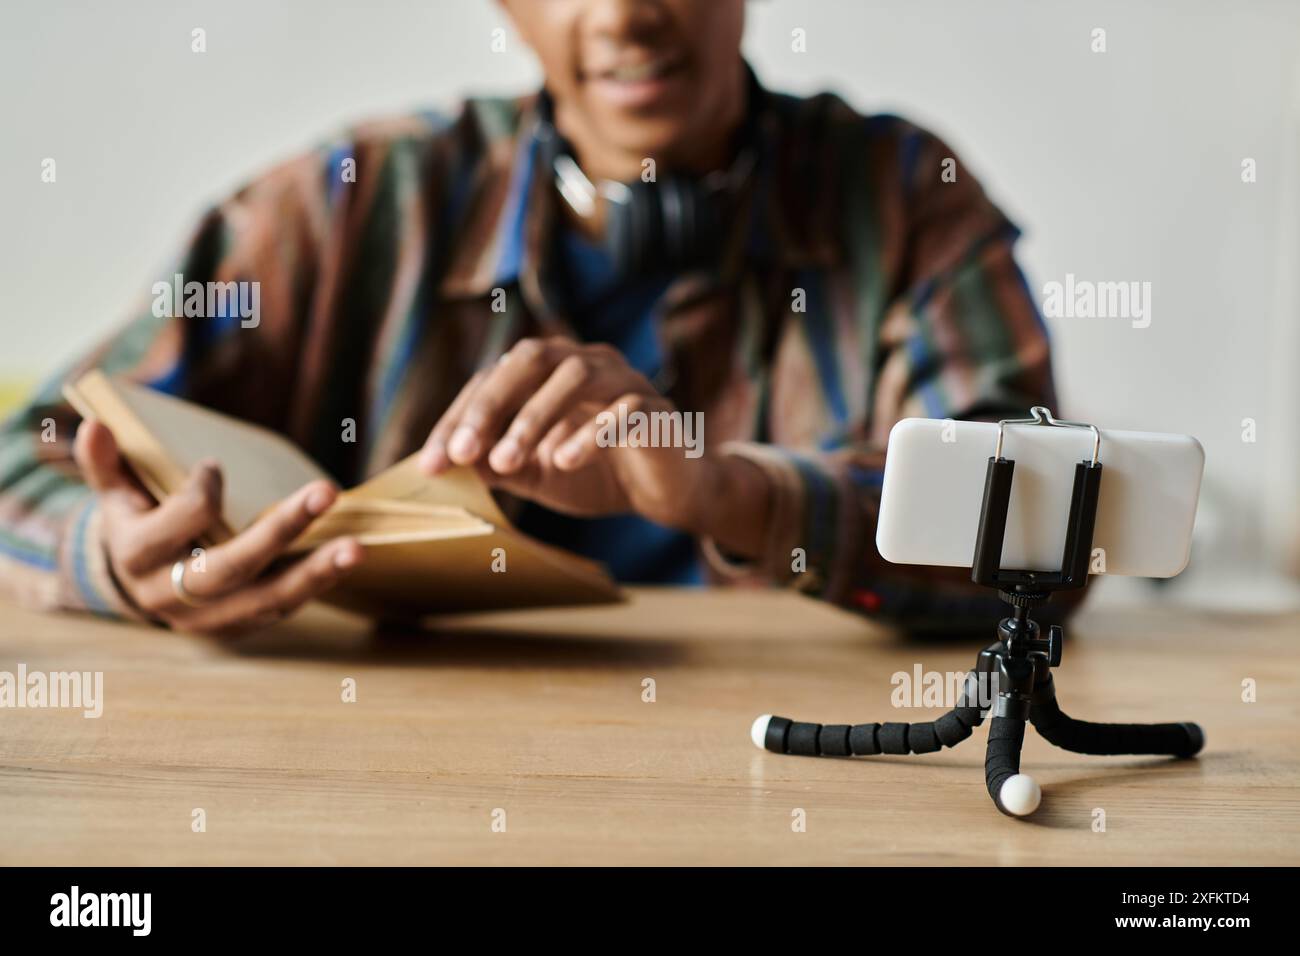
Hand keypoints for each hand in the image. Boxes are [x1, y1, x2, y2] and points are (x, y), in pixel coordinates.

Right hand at [73, 419, 363, 635]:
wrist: (136, 588)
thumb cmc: (135, 524)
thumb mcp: (116, 495)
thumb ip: (105, 464)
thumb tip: (95, 424)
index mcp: (137, 556)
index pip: (178, 524)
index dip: (201, 496)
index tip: (217, 465)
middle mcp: (170, 595)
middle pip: (230, 565)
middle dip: (280, 529)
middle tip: (327, 492)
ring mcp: (206, 619)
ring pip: (264, 599)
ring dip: (314, 573)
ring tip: (356, 547)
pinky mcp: (235, 630)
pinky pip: (279, 611)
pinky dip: (313, 587)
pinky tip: (344, 561)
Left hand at [417, 336, 770, 554]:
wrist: (667, 493)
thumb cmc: (597, 474)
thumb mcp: (536, 472)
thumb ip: (497, 463)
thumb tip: (447, 463)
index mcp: (549, 373)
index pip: (493, 379)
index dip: (458, 418)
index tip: (432, 463)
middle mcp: (585, 363)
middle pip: (531, 358)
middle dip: (491, 404)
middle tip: (463, 452)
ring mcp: (624, 381)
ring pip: (576, 376)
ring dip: (534, 417)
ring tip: (507, 462)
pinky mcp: (657, 411)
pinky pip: (624, 410)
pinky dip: (591, 432)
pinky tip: (564, 460)